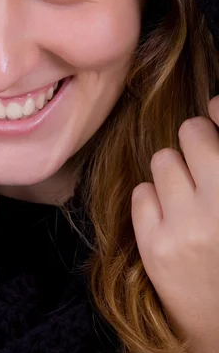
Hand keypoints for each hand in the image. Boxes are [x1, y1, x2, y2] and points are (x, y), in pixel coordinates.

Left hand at [131, 94, 218, 352]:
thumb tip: (213, 103)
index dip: (218, 116)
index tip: (216, 120)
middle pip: (191, 133)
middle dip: (196, 145)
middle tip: (204, 171)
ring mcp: (191, 228)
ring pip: (162, 160)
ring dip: (173, 174)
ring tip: (189, 201)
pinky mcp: (157, 249)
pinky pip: (141, 193)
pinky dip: (153, 202)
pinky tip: (171, 222)